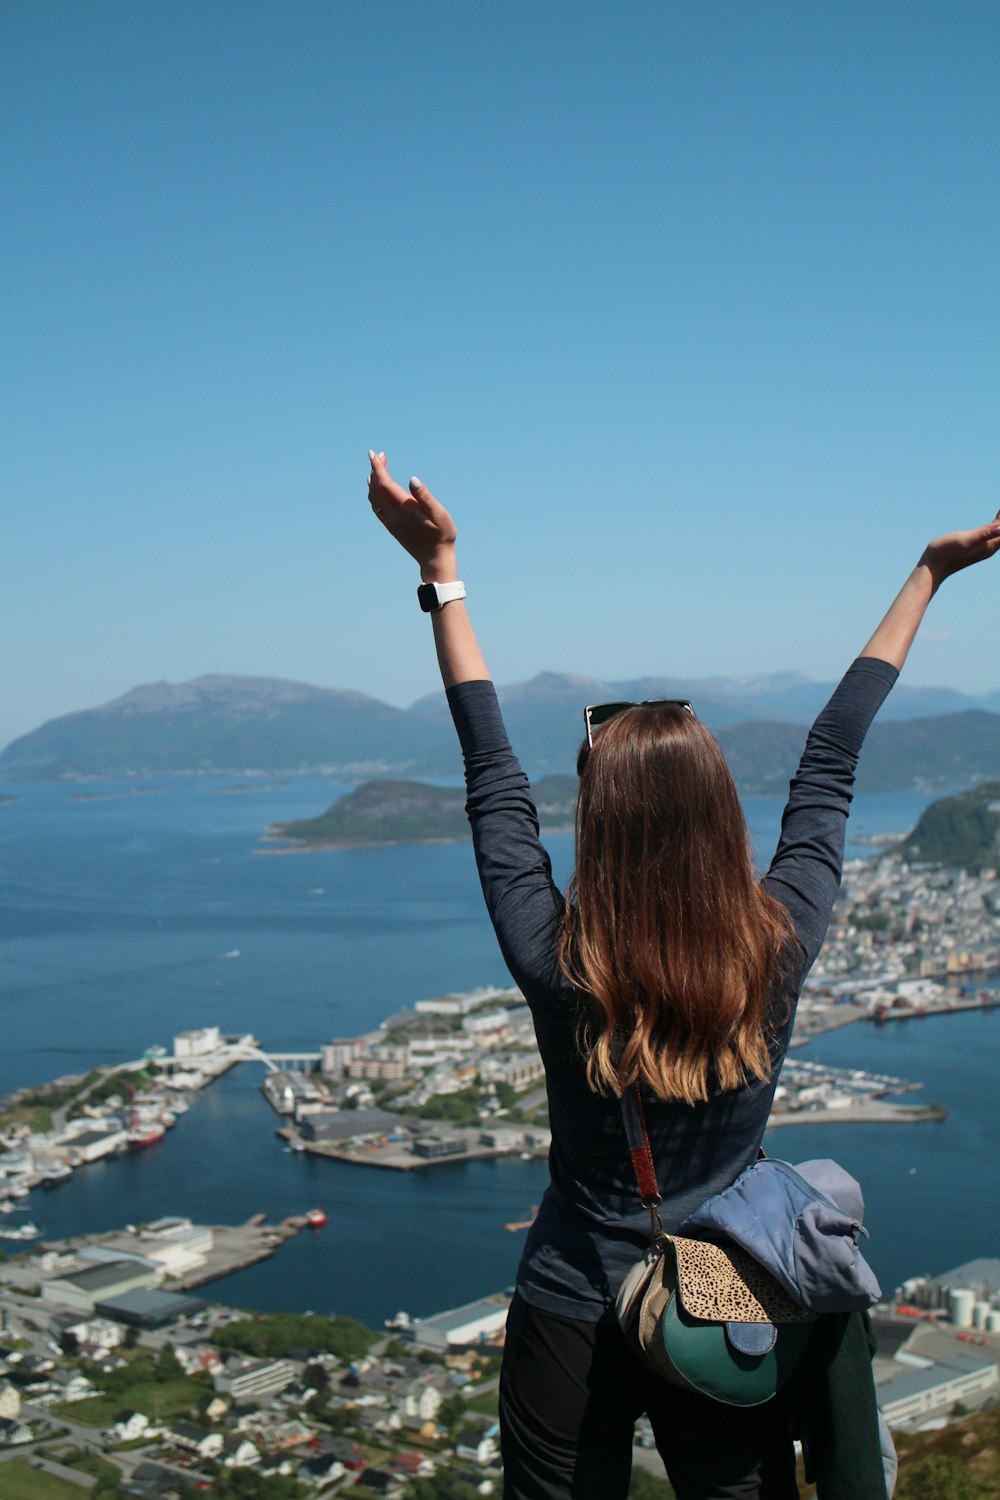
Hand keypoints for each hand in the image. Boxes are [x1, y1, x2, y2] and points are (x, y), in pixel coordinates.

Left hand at [367, 451, 457, 582]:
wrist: (435, 559)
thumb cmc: (442, 535)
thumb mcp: (439, 514)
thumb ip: (424, 496)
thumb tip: (412, 479)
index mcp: (404, 508)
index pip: (384, 483)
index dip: (378, 467)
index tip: (374, 454)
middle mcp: (393, 515)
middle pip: (376, 488)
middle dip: (376, 470)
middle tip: (381, 456)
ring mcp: (391, 522)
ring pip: (374, 498)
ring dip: (374, 481)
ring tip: (379, 468)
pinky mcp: (392, 527)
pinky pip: (377, 507)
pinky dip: (374, 494)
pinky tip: (377, 490)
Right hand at [921, 511, 999, 586]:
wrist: (931, 568)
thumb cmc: (945, 553)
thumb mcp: (964, 540)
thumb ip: (983, 534)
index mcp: (990, 545)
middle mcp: (990, 547)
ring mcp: (983, 548)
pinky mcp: (976, 547)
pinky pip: (992, 534)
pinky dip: (997, 525)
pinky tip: (996, 522)